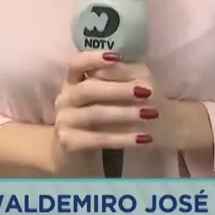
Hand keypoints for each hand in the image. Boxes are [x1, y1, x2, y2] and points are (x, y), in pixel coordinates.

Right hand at [51, 51, 160, 175]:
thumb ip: (113, 79)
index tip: (117, 57)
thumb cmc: (97, 120)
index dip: (94, 59)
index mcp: (72, 81)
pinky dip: (122, 138)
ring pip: (94, 114)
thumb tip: (125, 63)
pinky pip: (98, 139)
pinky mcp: (68, 142)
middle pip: (88, 89)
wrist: (76, 158)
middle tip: (147, 92)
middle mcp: (64, 98)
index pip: (77, 64)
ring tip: (150, 114)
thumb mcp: (106, 97)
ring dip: (125, 113)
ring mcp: (63, 120)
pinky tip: (143, 139)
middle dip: (119, 90)